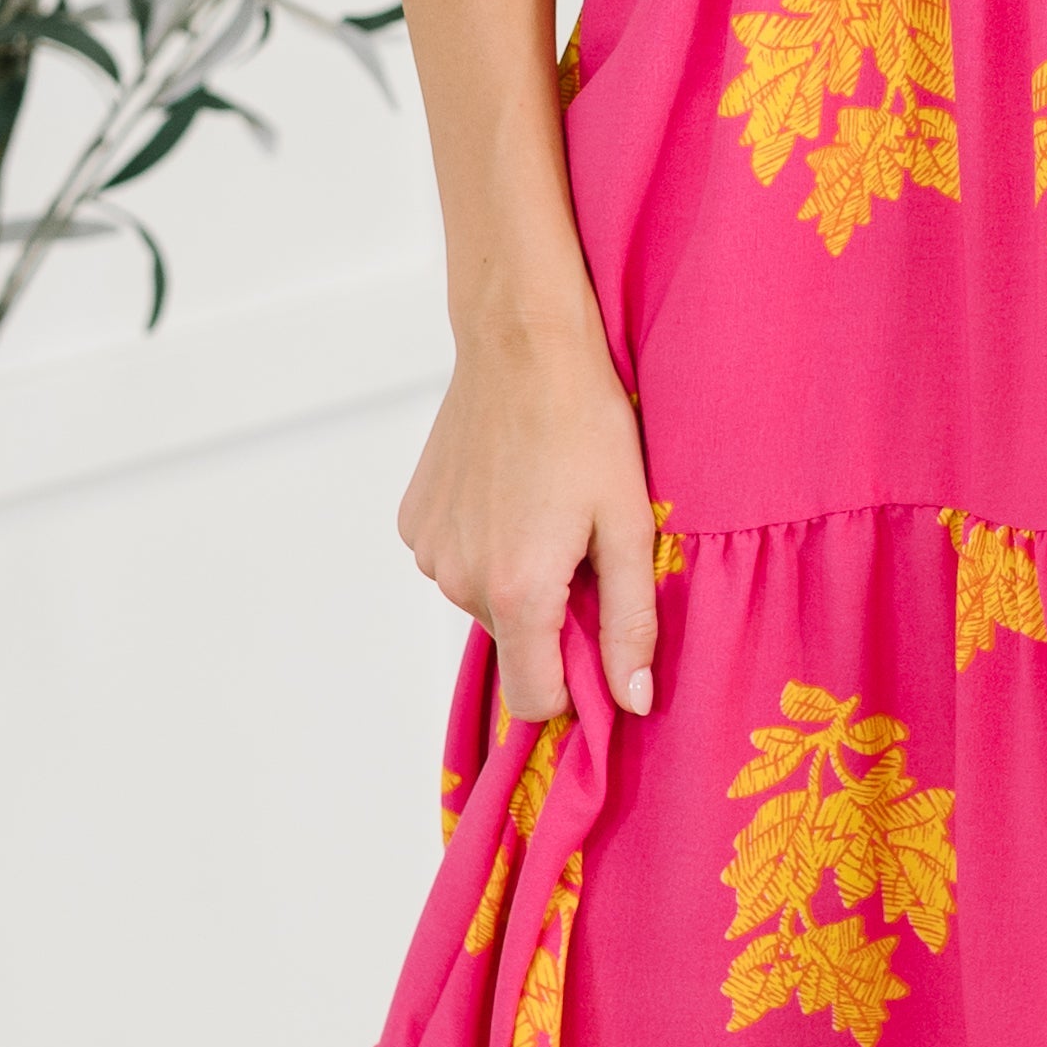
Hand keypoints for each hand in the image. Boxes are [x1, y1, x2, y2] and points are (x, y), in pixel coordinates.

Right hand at [400, 293, 657, 724]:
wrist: (524, 345)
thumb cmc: (587, 427)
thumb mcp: (629, 528)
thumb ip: (630, 624)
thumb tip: (632, 700)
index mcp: (517, 593)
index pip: (534, 700)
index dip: (574, 687)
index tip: (600, 642)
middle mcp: (459, 582)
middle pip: (514, 643)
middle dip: (550, 616)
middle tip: (582, 547)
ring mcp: (429, 551)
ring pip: (483, 600)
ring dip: (517, 576)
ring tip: (545, 510)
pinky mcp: (414, 520)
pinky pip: (455, 560)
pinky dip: (484, 543)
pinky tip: (510, 492)